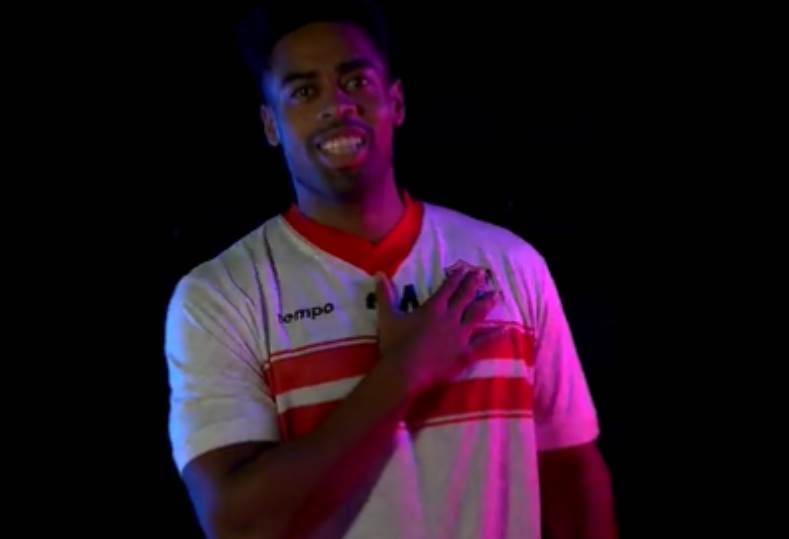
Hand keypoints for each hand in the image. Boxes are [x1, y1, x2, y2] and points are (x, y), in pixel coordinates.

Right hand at [375, 267, 504, 395]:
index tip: (466, 269)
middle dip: (474, 284)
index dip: (457, 277)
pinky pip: (483, 343)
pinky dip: (495, 336)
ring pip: (477, 316)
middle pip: (465, 297)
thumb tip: (379, 273)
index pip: (447, 288)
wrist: (405, 371)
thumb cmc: (395, 344)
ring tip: (497, 294)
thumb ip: (386, 294)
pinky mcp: (465, 353)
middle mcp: (450, 317)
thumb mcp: (388, 316)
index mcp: (433, 308)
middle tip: (483, 274)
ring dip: (486, 304)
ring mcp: (460, 335)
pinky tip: (505, 329)